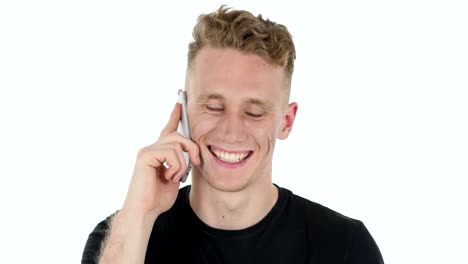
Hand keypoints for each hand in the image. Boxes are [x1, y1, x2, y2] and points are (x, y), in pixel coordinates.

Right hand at [122, 103, 199, 218]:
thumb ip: (182, 161)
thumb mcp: (176, 176)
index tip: (180, 98)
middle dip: (192, 147)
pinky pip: (171, 153)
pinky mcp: (145, 155)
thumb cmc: (158, 197)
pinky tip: (168, 177)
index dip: (175, 114)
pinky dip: (176, 167)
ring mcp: (147, 150)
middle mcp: (151, 148)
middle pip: (178, 135)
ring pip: (177, 144)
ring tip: (175, 177)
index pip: (169, 128)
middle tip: (196, 162)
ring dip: (183, 163)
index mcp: (159, 152)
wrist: (145, 211)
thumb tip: (191, 153)